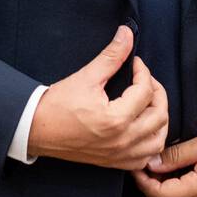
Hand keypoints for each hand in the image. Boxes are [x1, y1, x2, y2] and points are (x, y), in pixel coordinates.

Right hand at [26, 25, 167, 169]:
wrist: (36, 128)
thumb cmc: (58, 104)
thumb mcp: (86, 77)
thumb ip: (111, 56)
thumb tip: (126, 34)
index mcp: (116, 119)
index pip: (146, 91)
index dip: (143, 72)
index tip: (135, 64)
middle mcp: (122, 140)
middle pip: (160, 115)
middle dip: (157, 92)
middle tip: (145, 80)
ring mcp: (120, 155)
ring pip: (158, 140)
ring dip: (158, 119)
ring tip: (147, 103)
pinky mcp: (114, 162)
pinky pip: (145, 158)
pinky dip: (150, 143)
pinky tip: (143, 129)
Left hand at [130, 127, 196, 196]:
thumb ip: (177, 154)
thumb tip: (152, 163)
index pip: (161, 195)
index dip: (143, 181)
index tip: (138, 164)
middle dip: (148, 190)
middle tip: (144, 167)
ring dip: (159, 194)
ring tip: (157, 169)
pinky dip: (173, 196)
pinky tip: (172, 175)